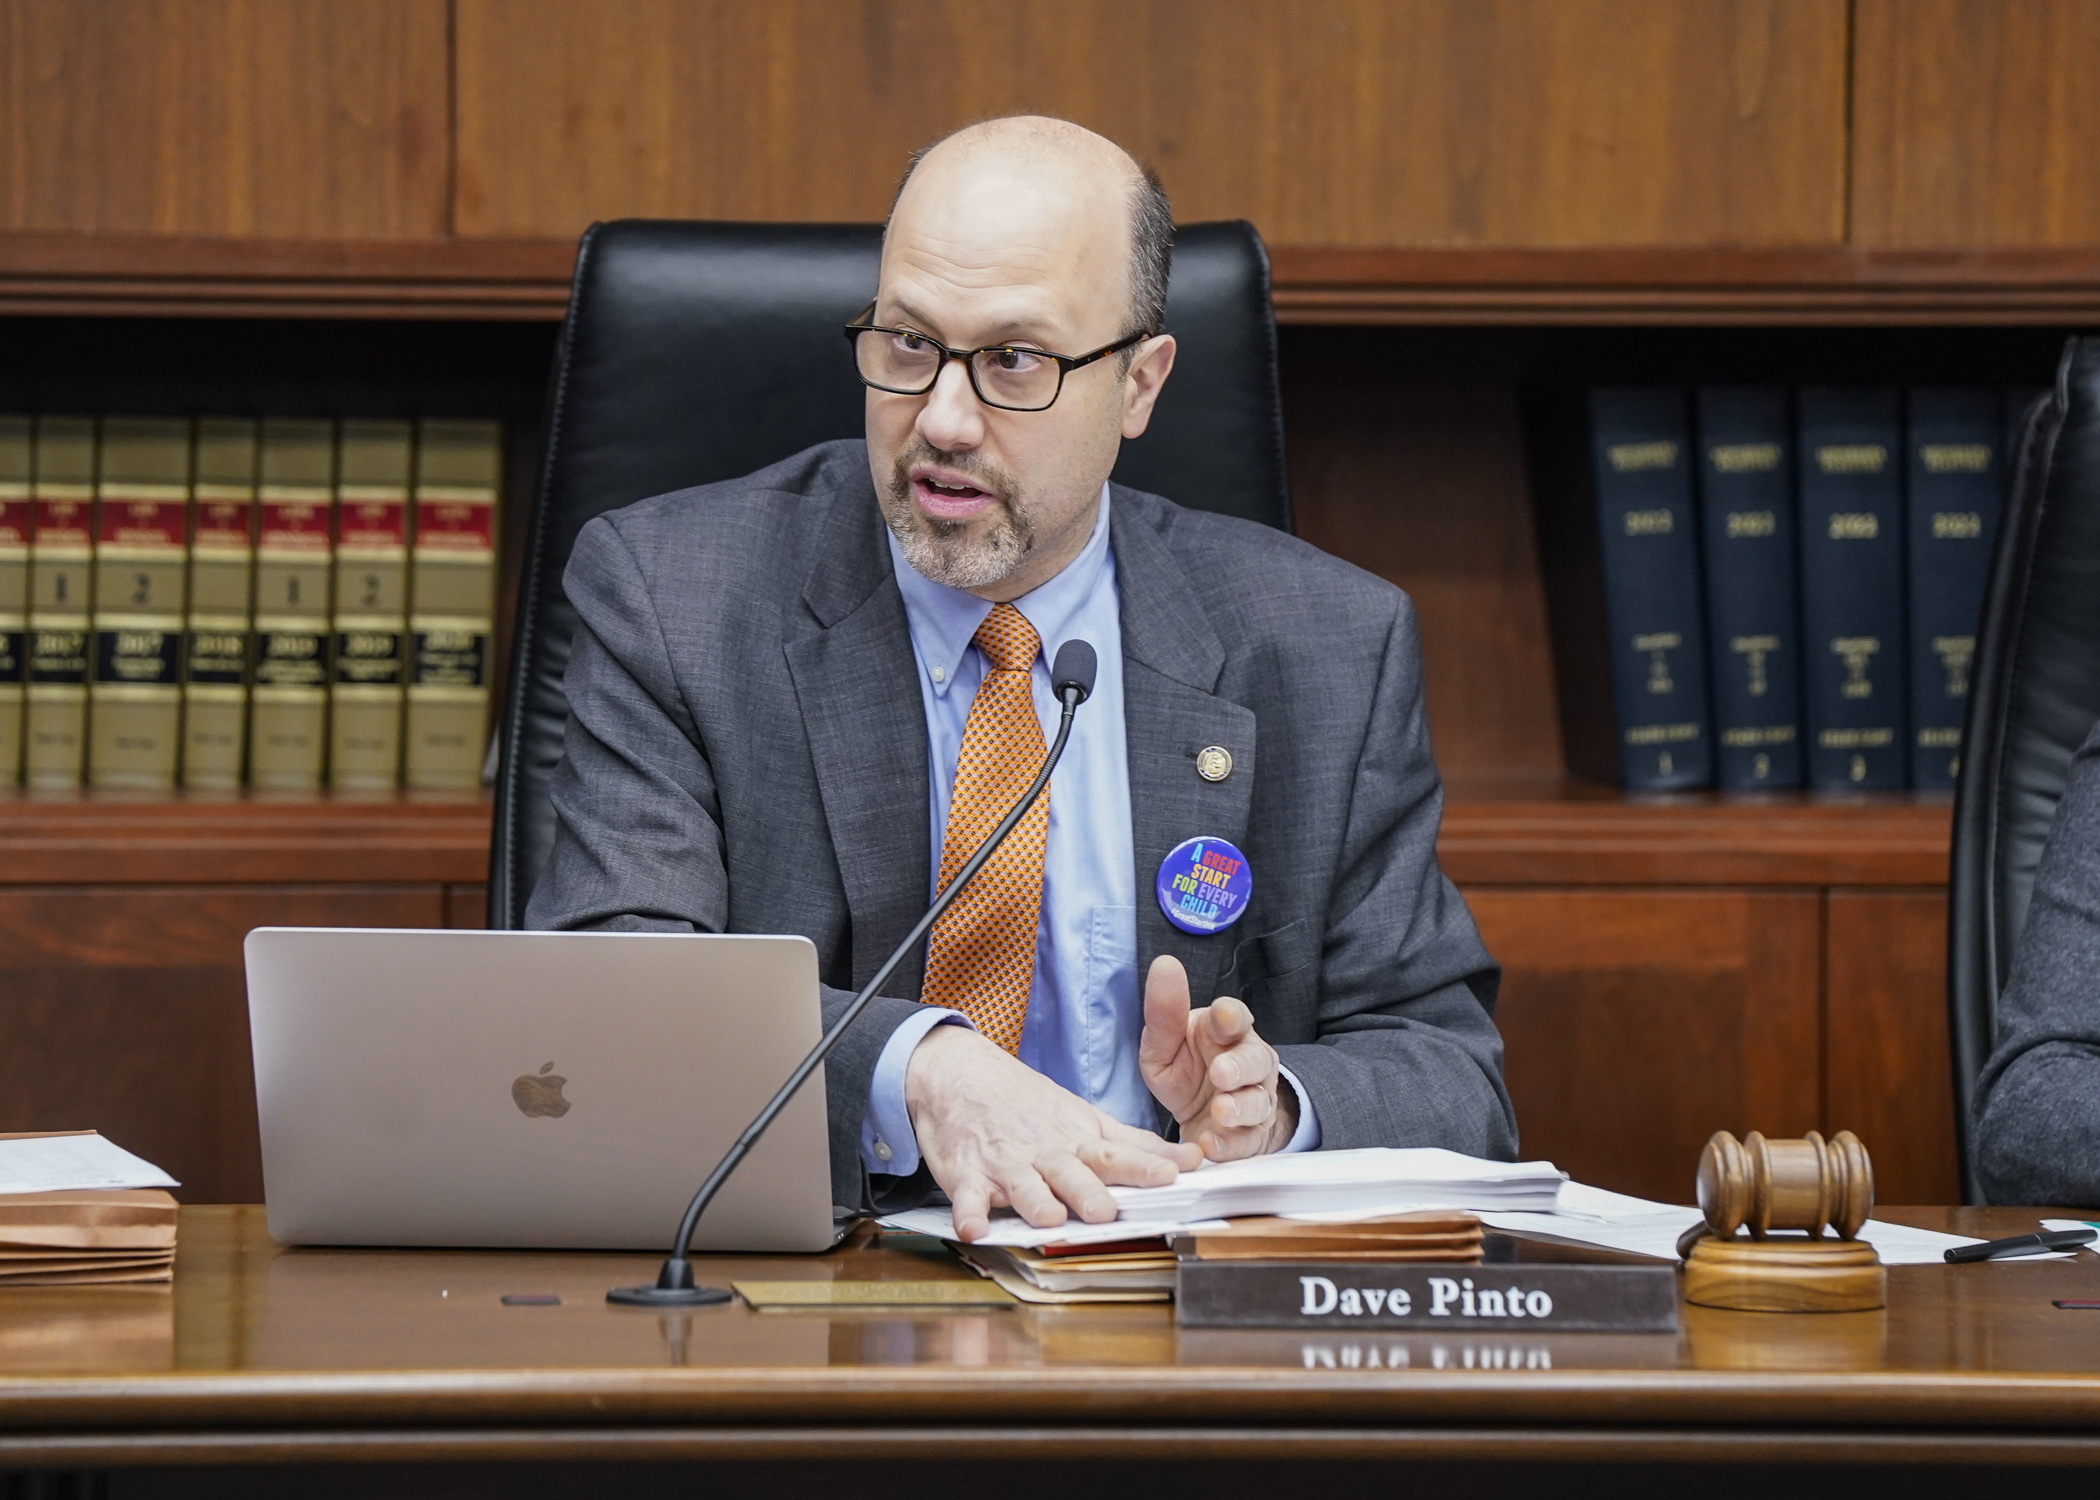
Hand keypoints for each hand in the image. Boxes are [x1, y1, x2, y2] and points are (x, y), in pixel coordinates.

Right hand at [904, 1023, 1202, 1241]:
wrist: (964, 1074)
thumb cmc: (1032, 1105)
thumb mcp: (1086, 1118)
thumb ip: (1136, 1145)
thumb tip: (1193, 1159)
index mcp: (1078, 1142)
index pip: (1116, 1155)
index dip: (1144, 1167)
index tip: (1173, 1175)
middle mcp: (1046, 1153)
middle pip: (1070, 1173)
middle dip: (1087, 1191)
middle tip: (1106, 1210)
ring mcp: (1006, 1164)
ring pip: (1022, 1185)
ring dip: (1035, 1200)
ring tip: (1048, 1218)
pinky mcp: (967, 1174)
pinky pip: (967, 1197)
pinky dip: (968, 1212)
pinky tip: (972, 1228)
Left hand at [1139, 954, 1296, 1160]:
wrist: (1202, 1115)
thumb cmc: (1186, 1067)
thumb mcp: (1163, 1042)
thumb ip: (1164, 1011)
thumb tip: (1165, 964)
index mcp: (1225, 1031)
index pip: (1234, 1016)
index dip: (1230, 1016)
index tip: (1224, 1016)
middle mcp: (1248, 1061)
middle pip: (1255, 1059)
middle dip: (1240, 1066)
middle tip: (1221, 1073)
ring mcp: (1255, 1098)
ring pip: (1258, 1101)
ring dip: (1240, 1106)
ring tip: (1221, 1110)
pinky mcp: (1251, 1135)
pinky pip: (1247, 1140)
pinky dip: (1230, 1144)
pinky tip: (1210, 1144)